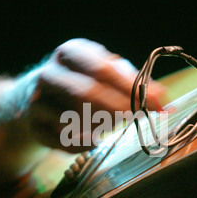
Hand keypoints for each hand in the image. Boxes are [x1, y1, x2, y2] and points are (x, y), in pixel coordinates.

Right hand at [29, 38, 167, 151]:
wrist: (34, 98)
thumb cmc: (80, 83)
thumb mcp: (102, 74)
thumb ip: (131, 82)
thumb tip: (163, 98)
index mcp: (71, 52)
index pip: (102, 69)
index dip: (131, 88)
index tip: (157, 104)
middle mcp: (50, 73)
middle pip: (85, 92)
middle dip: (118, 109)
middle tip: (139, 119)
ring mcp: (36, 100)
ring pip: (71, 118)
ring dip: (98, 126)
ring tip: (112, 126)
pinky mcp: (33, 126)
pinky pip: (61, 141)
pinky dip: (82, 144)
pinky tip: (92, 142)